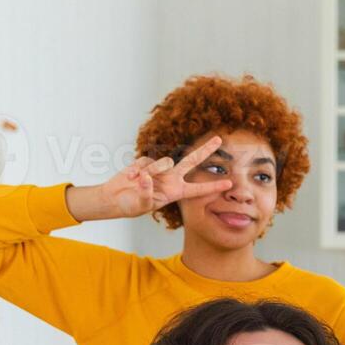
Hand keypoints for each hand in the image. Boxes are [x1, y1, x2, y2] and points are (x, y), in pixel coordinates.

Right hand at [73, 136, 231, 220]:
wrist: (115, 198)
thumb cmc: (131, 205)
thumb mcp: (142, 204)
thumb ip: (146, 192)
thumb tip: (147, 178)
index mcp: (176, 192)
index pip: (198, 189)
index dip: (213, 186)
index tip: (229, 184)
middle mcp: (172, 178)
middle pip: (192, 161)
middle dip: (205, 150)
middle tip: (219, 139)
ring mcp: (160, 168)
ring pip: (163, 162)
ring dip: (152, 171)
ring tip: (138, 182)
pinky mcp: (146, 161)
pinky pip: (145, 162)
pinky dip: (135, 171)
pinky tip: (128, 178)